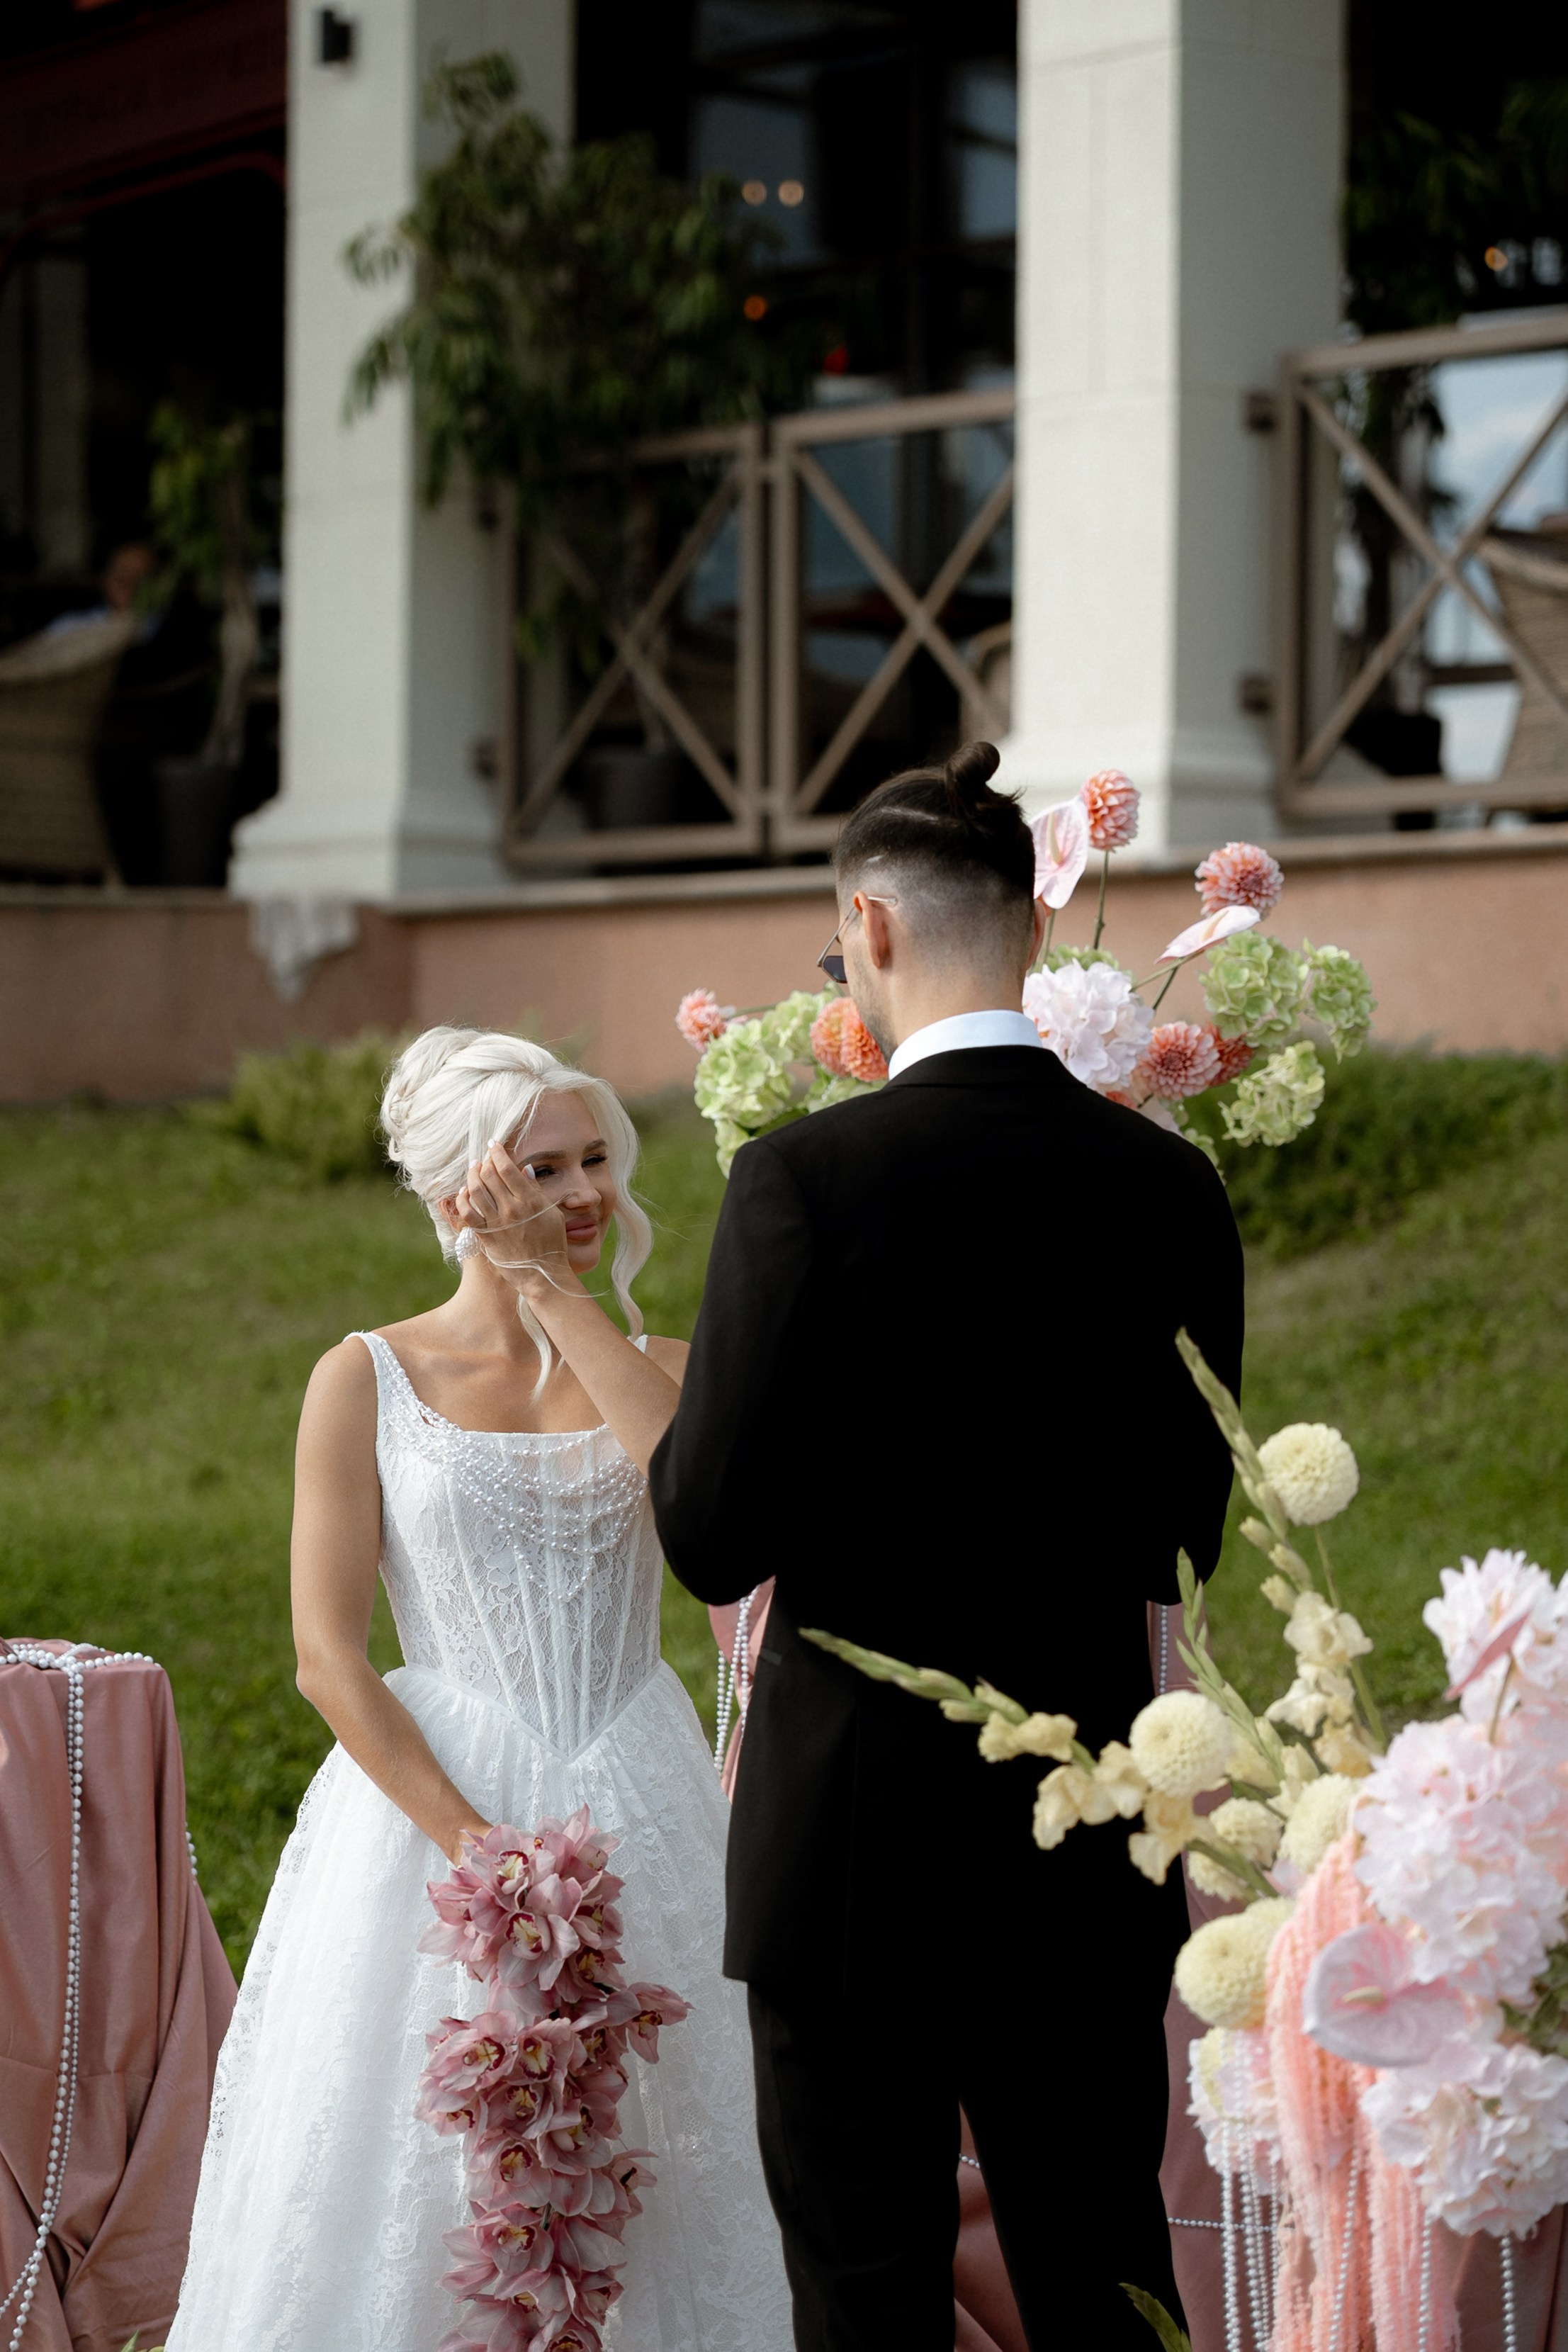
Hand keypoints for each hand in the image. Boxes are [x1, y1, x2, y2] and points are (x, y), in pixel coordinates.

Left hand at [448, 1142, 573, 1291]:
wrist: (543, 1275)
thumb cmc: (552, 1244)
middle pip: (488, 1175)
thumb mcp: (551, 1214)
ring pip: (475, 1191)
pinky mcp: (486, 1236)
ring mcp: (496, 1223)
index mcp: (529, 1201)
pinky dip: (463, 1200)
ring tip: (473, 1170)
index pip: (507, 1168)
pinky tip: (464, 1193)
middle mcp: (511, 1209)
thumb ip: (536, 1191)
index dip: (497, 1152)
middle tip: (483, 1158)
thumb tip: (525, 1169)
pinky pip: (467, 1214)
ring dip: (471, 1176)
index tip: (494, 1144)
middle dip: (483, 1162)